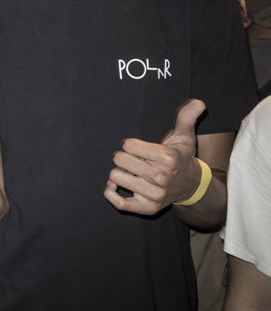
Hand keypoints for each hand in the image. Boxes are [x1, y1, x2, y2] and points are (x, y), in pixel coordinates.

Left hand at [105, 99, 205, 214]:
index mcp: (167, 158)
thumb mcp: (184, 136)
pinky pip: (118, 202)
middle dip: (124, 158)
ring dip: (120, 173)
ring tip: (133, 173)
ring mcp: (154, 195)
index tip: (140, 149)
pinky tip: (116, 185)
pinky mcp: (147, 208)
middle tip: (137, 161)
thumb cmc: (181, 157)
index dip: (131, 145)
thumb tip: (198, 102)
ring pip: (115, 177)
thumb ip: (186, 117)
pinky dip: (111, 193)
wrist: (191, 185)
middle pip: (118, 160)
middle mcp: (161, 177)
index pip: (127, 145)